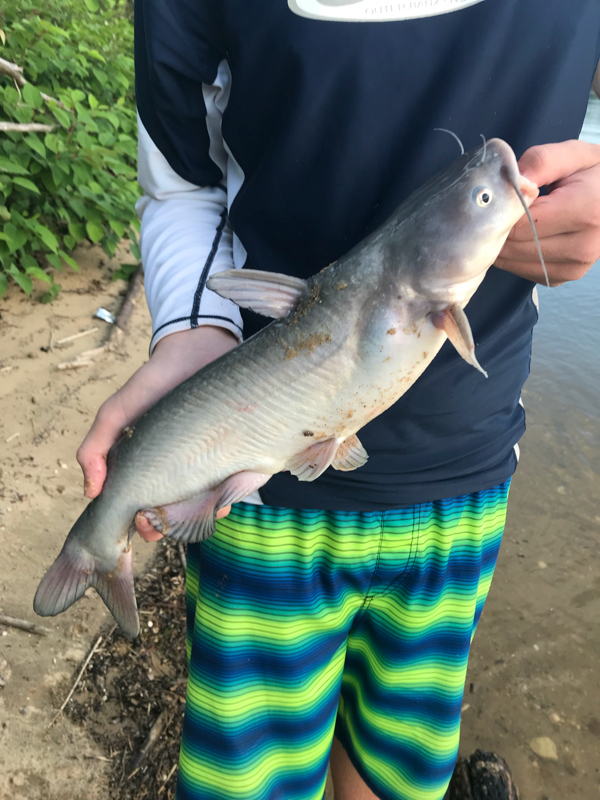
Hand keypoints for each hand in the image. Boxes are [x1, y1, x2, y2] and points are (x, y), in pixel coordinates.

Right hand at [76, 325, 237, 540]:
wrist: (197, 350)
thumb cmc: (154, 382)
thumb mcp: (117, 412)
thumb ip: (96, 448)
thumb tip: (91, 492)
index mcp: (149, 466)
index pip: (143, 507)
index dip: (142, 523)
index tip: (144, 523)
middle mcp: (178, 470)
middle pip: (174, 514)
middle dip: (170, 525)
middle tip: (168, 522)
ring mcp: (207, 464)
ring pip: (204, 506)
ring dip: (200, 516)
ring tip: (199, 511)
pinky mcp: (233, 454)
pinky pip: (232, 486)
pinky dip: (227, 497)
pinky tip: (223, 496)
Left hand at [496, 140, 599, 285]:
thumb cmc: (594, 174)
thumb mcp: (574, 155)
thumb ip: (541, 162)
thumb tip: (512, 180)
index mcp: (586, 212)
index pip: (520, 224)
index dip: (501, 210)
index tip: (498, 196)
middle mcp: (582, 247)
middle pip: (513, 247)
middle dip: (498, 227)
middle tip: (498, 208)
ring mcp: (572, 268)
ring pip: (513, 262)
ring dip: (503, 243)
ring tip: (512, 220)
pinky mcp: (562, 278)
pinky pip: (522, 271)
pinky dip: (514, 256)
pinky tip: (524, 236)